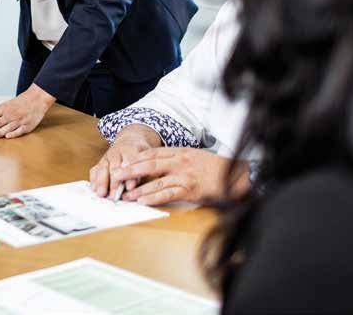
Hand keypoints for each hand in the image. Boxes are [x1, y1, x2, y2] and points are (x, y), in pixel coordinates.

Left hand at [0, 83, 55, 139]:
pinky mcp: (27, 125)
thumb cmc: (22, 101)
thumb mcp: (7, 104)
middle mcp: (10, 114)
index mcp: (4, 108)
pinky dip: (13, 133)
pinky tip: (7, 136)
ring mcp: (19, 120)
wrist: (37, 98)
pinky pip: (19, 130)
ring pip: (6, 128)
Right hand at [90, 124, 161, 199]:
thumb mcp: (145, 159)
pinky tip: (94, 189)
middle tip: (113, 196)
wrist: (130, 141)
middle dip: (113, 182)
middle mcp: (117, 152)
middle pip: (113, 166)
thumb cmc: (140, 154)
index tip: (129, 188)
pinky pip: (95, 169)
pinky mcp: (101, 161)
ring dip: (101, 182)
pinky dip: (94, 179)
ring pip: (103, 167)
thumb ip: (140, 171)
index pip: (129, 161)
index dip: (129, 174)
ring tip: (101, 194)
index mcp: (130, 149)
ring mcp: (107, 156)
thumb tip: (131, 187)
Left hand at [111, 147, 248, 205]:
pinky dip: (154, 197)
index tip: (124, 162)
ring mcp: (185, 175)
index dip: (137, 158)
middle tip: (117, 174)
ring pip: (157, 180)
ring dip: (140, 188)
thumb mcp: (194, 157)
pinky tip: (143, 201)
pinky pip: (168, 193)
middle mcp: (180, 161)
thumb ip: (177, 159)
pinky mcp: (190, 189)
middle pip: (151, 163)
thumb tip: (159, 164)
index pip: (154, 153)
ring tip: (126, 193)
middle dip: (132, 169)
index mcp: (181, 151)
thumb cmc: (215, 168)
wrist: (236, 175)